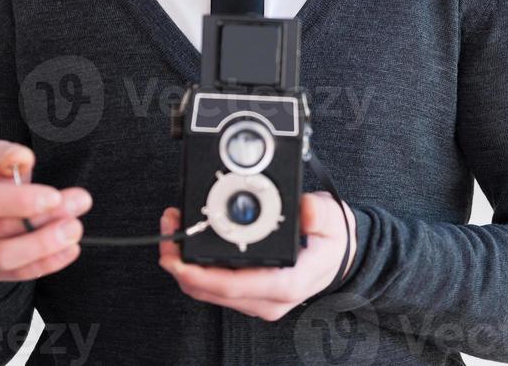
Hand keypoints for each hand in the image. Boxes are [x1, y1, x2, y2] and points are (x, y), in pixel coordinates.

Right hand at [0, 140, 92, 280]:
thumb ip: (5, 154)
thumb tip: (23, 160)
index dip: (21, 201)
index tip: (54, 197)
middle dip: (44, 221)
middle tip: (78, 206)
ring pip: (5, 259)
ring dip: (46, 247)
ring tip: (75, 229)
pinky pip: (12, 275)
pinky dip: (44, 265)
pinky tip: (68, 250)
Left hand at [158, 190, 356, 320]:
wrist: (340, 254)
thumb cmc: (333, 239)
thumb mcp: (333, 218)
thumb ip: (318, 212)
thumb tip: (304, 209)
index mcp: (287, 283)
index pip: (235, 286)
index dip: (200, 274)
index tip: (178, 258)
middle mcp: (269, 298)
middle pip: (211, 292)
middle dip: (180, 265)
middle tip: (167, 232)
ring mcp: (257, 298)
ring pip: (207, 292)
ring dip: (183, 265)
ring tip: (172, 230)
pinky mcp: (249, 293)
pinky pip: (213, 287)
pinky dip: (194, 267)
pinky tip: (187, 243)